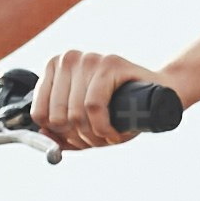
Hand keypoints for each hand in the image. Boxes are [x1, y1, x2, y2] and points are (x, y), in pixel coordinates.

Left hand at [34, 47, 166, 151]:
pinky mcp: (109, 63)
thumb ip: (60, 132)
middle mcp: (67, 60)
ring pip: (75, 113)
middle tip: (96, 141)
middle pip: (57, 116)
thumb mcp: (85, 123)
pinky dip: (103, 128)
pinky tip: (113, 134)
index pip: (39, 113)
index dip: (58, 134)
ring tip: (107, 138)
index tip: (76, 139)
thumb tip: (42, 134)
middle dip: (78, 138)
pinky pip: (94, 106)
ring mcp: (88, 59)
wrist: (160, 95)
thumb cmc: (120, 109)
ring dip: (93, 137)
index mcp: (54, 69)